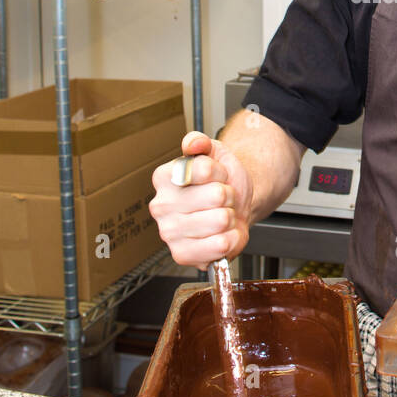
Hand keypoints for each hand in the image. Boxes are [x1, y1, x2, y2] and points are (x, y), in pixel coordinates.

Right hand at [149, 130, 253, 269]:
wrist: (234, 206)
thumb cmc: (221, 181)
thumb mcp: (214, 152)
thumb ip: (201, 142)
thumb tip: (192, 143)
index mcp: (164, 178)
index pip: (204, 169)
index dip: (220, 172)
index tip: (217, 176)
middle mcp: (161, 206)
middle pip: (216, 196)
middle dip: (228, 196)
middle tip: (221, 199)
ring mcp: (169, 233)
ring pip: (221, 220)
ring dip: (230, 217)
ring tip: (221, 215)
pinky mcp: (182, 255)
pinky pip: (220, 245)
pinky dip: (231, 238)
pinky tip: (222, 233)